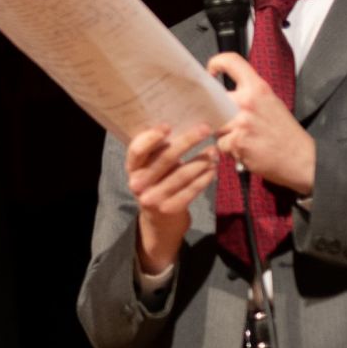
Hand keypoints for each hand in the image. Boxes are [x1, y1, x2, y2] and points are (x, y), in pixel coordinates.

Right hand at [125, 123, 215, 273]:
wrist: (159, 224)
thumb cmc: (158, 186)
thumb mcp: (151, 170)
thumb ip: (158, 152)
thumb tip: (182, 123)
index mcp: (132, 169)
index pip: (136, 150)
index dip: (151, 137)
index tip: (168, 125)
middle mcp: (139, 184)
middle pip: (165, 159)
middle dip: (188, 141)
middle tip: (206, 129)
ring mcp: (154, 198)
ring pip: (182, 174)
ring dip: (202, 160)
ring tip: (214, 151)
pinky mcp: (171, 209)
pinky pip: (192, 189)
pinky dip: (205, 177)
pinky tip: (213, 170)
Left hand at [206, 52, 315, 195]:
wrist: (300, 157)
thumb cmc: (285, 132)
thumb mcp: (271, 102)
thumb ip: (249, 95)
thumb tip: (226, 94)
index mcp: (258, 88)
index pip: (232, 62)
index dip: (216, 62)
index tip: (210, 70)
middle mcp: (248, 102)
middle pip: (214, 100)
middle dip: (217, 112)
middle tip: (228, 120)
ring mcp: (241, 122)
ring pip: (214, 124)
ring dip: (223, 133)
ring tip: (241, 138)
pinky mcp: (237, 142)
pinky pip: (220, 144)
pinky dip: (229, 149)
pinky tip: (244, 150)